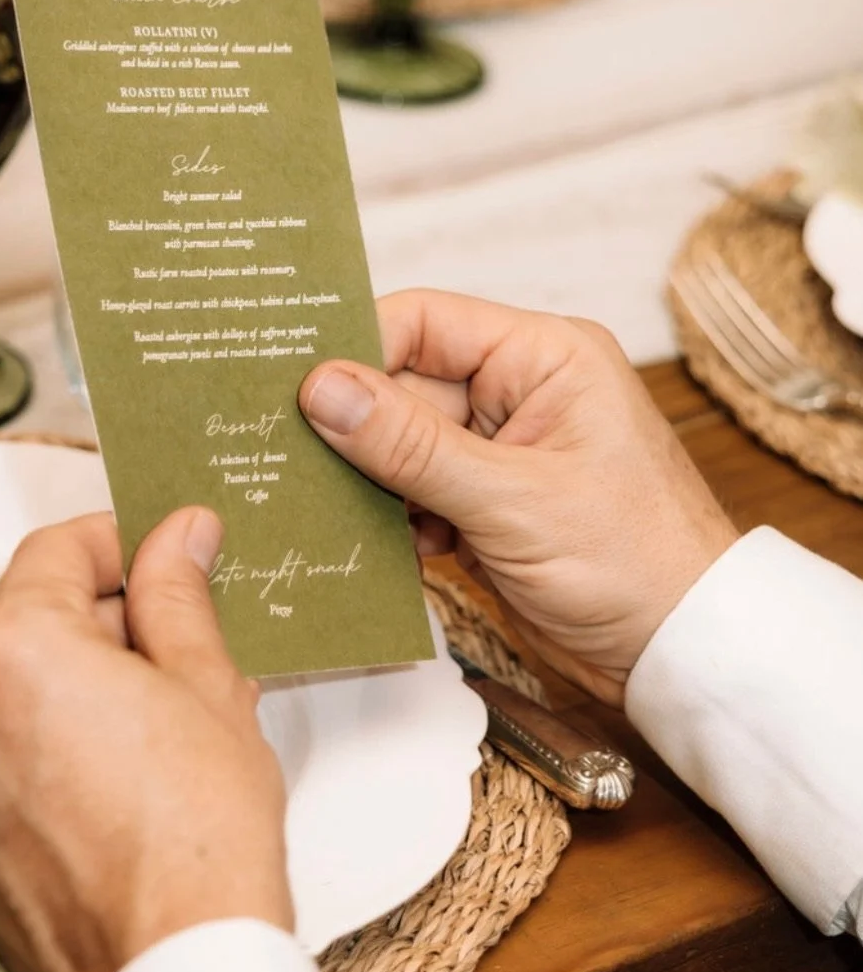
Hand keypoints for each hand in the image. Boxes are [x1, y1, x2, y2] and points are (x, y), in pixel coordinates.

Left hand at [0, 508, 291, 971]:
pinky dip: (43, 752)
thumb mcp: (207, 685)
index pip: (60, 551)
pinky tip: (115, 783)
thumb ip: (177, 594)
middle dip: (104, 627)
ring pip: (11, 693)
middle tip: (185, 655)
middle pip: (30, 623)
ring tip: (159, 730)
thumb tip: (177, 533)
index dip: (124, 545)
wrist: (170, 970)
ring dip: (75, 691)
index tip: (168, 556)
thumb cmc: (199, 836)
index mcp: (12, 643)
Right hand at [300, 291, 737, 707]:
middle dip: (356, 429)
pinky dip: (396, 520)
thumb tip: (324, 390)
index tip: (296, 390)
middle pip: (402, 385)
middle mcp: (518, 392)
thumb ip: (411, 445)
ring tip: (342, 513)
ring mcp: (501, 451)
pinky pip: (416, 493)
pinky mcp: (488, 505)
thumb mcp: (512, 499)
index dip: (356, 350)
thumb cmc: (635, 561)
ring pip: (400, 445)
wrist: (679, 649)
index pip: (423, 322)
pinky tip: (392, 549)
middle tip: (292, 459)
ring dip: (373, 483)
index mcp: (543, 356)